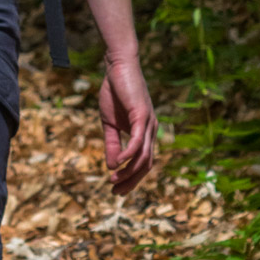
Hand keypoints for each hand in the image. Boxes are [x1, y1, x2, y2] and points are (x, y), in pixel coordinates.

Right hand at [99, 54, 156, 194]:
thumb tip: (112, 167)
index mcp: (145, 133)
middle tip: (115, 192)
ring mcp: (148, 123)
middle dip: (131, 181)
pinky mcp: (142, 115)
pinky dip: (129, 154)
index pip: (143, 163)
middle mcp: (151, 130)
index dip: (131, 178)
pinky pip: (137, 140)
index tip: (115, 188)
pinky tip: (119, 163)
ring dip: (129, 172)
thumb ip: (112, 144)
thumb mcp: (109, 123)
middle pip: (146, 164)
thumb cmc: (115, 92)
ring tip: (113, 180)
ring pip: (143, 156)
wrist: (117, 67)